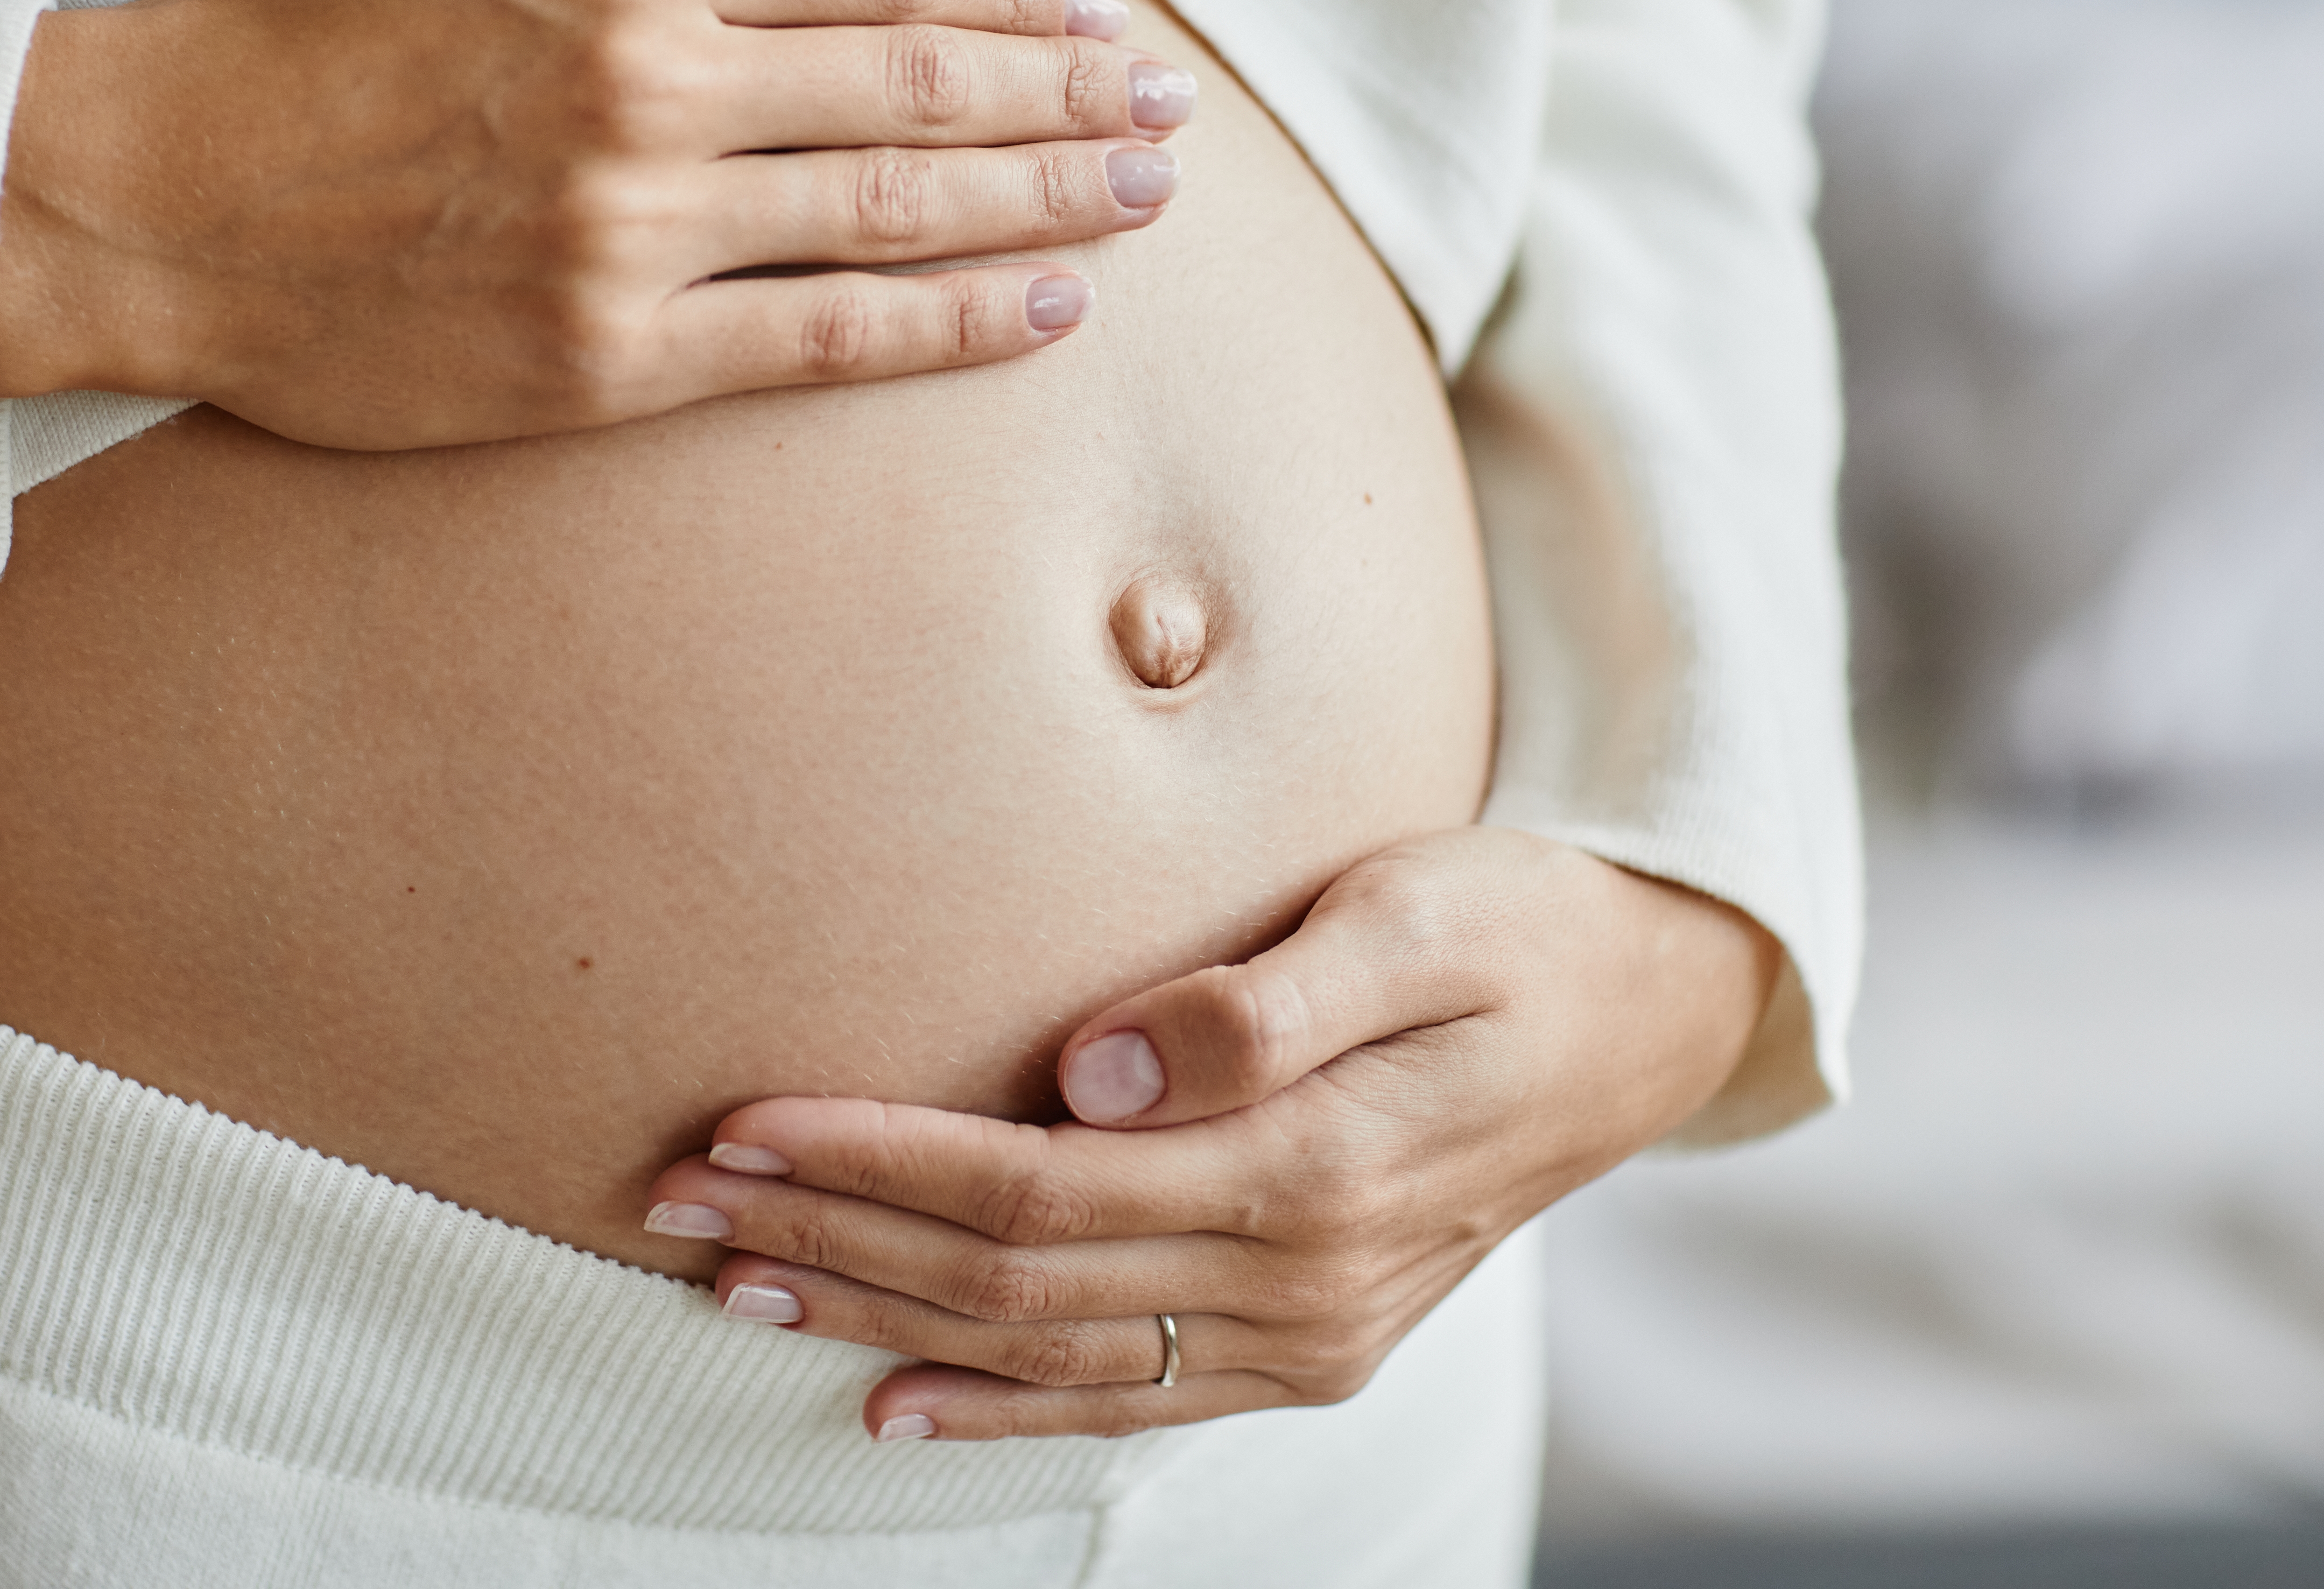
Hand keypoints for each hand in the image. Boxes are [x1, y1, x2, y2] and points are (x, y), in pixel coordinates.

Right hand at [0, 0, 1192, 447]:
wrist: (153, 198)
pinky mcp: (614, 358)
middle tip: (1168, 108)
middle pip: (921, 85)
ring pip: (899, 208)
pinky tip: (1046, 306)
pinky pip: (824, 338)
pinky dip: (949, 322)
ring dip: (1047, 200)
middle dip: (1067, 94)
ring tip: (1145, 193)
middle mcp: (658, 93)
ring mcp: (641, 235)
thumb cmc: (297, 17)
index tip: (1099, 13)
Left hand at [640, 827, 1778, 1440]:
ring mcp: (1306, 1334)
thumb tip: (1092, 1063)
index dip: (872, 1160)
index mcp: (1308, 1168)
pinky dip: (997, 1408)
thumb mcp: (1414, 915)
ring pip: (1043, 1351)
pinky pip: (1126, 1400)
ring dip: (877, 1318)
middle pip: (1009, 1279)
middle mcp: (1300, 1281)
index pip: (1029, 1183)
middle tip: (676, 1198)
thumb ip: (1257, 1001)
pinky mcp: (1309, 1345)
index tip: (738, 1122)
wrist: (1647, 1015)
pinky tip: (892, 1403)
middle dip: (833, 1236)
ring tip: (733, 1282)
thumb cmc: (1518, 929)